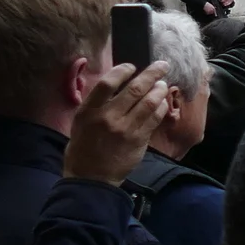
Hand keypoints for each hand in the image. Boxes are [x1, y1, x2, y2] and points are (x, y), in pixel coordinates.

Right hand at [65, 61, 170, 185]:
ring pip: (150, 102)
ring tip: (163, 84)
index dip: (122, 71)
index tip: (132, 66)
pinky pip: (155, 118)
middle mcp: (107, 118)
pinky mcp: (139, 140)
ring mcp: (125, 129)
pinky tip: (163, 102)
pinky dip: (161, 107)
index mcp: (88, 111)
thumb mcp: (81, 123)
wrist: (91, 178)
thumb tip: (117, 84)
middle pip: (135, 89)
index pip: (107, 83)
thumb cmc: (84, 148)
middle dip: (152, 73)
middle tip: (162, 65)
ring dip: (160, 89)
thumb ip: (97, 105)